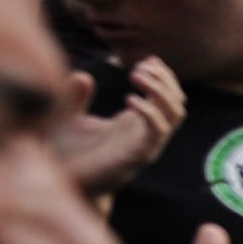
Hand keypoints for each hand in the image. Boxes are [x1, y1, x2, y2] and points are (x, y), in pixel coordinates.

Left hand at [50, 55, 184, 197]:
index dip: (163, 75)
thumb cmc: (67, 155)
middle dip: (165, 80)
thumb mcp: (69, 118)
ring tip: (136, 76)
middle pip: (178, 101)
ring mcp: (146, 144)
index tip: (147, 59)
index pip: (167, 95)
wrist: (64, 184)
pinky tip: (130, 100)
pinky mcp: (140, 156)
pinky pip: (157, 132)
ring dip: (162, 91)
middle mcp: (146, 133)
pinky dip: (149, 112)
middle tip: (139, 67)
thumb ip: (76, 97)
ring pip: (175, 114)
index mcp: (136, 122)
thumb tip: (84, 75)